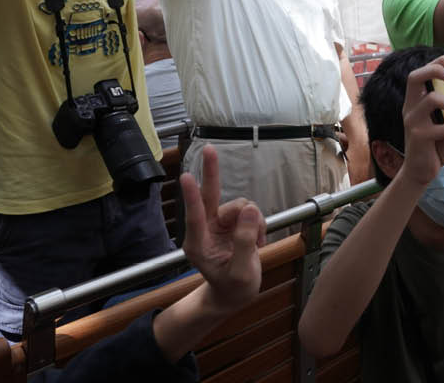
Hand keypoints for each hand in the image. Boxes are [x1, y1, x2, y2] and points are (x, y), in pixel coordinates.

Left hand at [180, 145, 266, 312]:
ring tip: (257, 243)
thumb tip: (252, 209)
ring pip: (240, 205)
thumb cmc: (234, 288)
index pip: (195, 217)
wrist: (234, 294)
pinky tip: (257, 239)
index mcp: (198, 246)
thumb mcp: (242, 272)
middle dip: (211, 173)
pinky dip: (257, 222)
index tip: (186, 177)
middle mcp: (205, 230)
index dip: (193, 197)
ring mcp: (218, 223)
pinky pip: (249, 210)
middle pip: (209, 196)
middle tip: (209, 149)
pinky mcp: (230, 221)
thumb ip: (246, 241)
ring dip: (253, 221)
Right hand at [395, 56, 443, 187]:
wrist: (420, 173)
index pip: (421, 73)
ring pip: (432, 99)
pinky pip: (442, 128)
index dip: (437, 63)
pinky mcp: (418, 137)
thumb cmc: (435, 148)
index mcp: (417, 102)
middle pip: (415, 77)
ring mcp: (413, 122)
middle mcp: (411, 108)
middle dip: (435, 70)